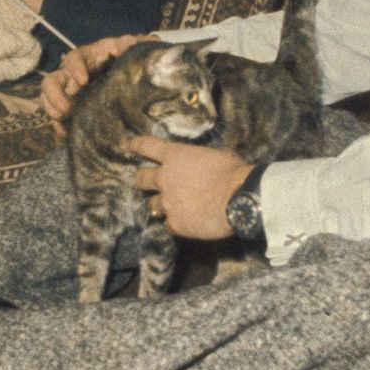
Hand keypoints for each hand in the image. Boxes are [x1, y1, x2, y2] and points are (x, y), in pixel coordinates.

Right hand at [40, 33, 144, 126]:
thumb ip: (127, 45)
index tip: (82, 81)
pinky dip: (58, 124)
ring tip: (62, 119)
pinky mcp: (70, 105)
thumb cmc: (124, 56)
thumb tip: (129, 43)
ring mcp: (68, 91)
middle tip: (66, 108)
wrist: (127, 72)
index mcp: (85, 57)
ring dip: (51, 108)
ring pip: (48, 98)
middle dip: (55, 94)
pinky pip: (56, 114)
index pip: (73, 58)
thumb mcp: (126, 48)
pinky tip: (65, 132)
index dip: (74, 68)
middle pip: (52, 80)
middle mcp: (71, 74)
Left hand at [124, 136, 250, 239]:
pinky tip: (189, 222)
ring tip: (175, 206)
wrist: (242, 200)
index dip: (135, 145)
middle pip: (141, 179)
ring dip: (161, 205)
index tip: (128, 146)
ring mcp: (168, 202)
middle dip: (142, 180)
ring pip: (153, 205)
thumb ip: (201, 158)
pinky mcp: (175, 224)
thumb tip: (204, 161)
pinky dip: (176, 223)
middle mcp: (165, 178)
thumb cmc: (234, 173)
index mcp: (174, 156)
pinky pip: (169, 224)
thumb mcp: (218, 155)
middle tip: (146, 183)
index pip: (145, 146)